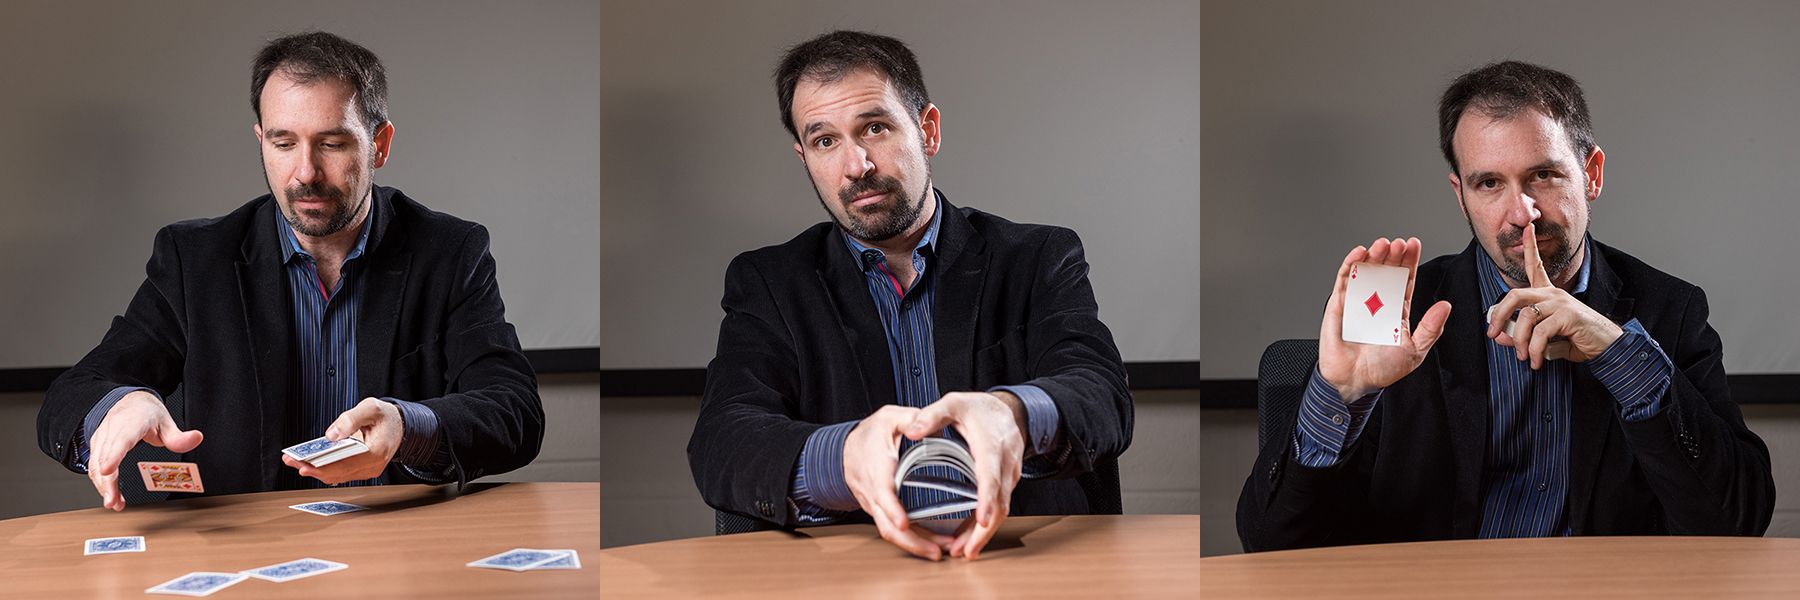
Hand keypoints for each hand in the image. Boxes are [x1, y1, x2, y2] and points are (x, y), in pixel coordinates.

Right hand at [87, 390, 203, 510]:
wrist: (132, 402)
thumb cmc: (147, 414)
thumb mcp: (168, 422)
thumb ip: (179, 436)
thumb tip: (197, 438)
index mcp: (131, 422)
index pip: (121, 439)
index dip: (113, 455)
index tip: (107, 470)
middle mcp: (112, 429)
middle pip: (105, 457)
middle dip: (106, 481)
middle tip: (112, 502)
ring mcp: (102, 437)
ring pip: (95, 464)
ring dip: (102, 486)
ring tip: (113, 503)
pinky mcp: (97, 445)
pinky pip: (94, 465)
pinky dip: (100, 482)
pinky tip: (111, 494)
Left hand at [281, 398, 402, 484]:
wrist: (399, 426)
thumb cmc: (386, 417)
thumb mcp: (371, 408)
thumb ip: (350, 419)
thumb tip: (331, 435)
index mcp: (377, 451)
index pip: (345, 463)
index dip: (323, 466)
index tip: (304, 463)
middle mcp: (373, 465)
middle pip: (338, 472)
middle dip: (313, 468)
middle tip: (292, 461)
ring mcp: (368, 470)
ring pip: (338, 475)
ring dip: (316, 469)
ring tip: (296, 461)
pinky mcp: (362, 470)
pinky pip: (341, 473)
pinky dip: (325, 469)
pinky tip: (310, 463)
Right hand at [844, 405, 954, 559]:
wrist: (845, 450)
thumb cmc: (869, 435)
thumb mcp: (888, 417)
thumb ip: (910, 419)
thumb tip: (930, 425)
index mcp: (876, 467)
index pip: (882, 492)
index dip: (892, 509)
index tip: (904, 523)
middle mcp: (873, 492)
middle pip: (887, 524)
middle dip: (912, 541)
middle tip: (938, 551)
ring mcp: (874, 505)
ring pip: (890, 532)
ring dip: (915, 545)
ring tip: (941, 552)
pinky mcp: (879, 512)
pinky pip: (892, 531)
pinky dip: (912, 541)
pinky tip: (933, 546)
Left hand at [904, 391, 1026, 559]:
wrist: (1008, 410)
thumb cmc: (979, 409)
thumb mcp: (953, 404)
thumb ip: (932, 416)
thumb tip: (911, 429)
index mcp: (991, 445)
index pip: (991, 477)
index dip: (987, 500)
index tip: (981, 520)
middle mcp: (1005, 464)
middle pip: (1000, 503)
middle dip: (984, 531)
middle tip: (965, 551)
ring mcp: (1010, 475)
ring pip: (1002, 509)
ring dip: (984, 533)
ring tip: (964, 551)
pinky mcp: (1008, 483)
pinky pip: (1000, 507)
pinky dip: (987, 524)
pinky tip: (971, 537)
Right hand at [1318, 238, 1452, 400]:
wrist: (1354, 382)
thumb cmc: (1382, 370)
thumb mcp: (1414, 350)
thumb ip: (1430, 328)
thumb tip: (1446, 305)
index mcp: (1397, 310)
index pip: (1405, 279)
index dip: (1409, 261)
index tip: (1414, 244)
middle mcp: (1378, 302)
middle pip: (1386, 271)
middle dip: (1394, 255)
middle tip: (1399, 243)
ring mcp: (1358, 301)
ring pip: (1367, 271)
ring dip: (1374, 255)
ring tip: (1383, 244)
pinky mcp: (1339, 303)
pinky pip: (1345, 280)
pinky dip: (1351, 264)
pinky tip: (1360, 252)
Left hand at [1485, 223, 1621, 368]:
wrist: (1608, 347)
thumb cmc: (1577, 340)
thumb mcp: (1545, 339)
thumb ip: (1523, 336)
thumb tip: (1500, 337)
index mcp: (1549, 294)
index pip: (1536, 266)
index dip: (1531, 246)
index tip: (1528, 227)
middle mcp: (1553, 293)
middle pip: (1515, 295)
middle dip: (1499, 314)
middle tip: (1492, 334)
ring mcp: (1561, 302)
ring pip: (1526, 318)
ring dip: (1520, 342)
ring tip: (1524, 358)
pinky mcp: (1568, 315)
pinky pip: (1541, 333)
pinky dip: (1535, 350)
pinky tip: (1537, 361)